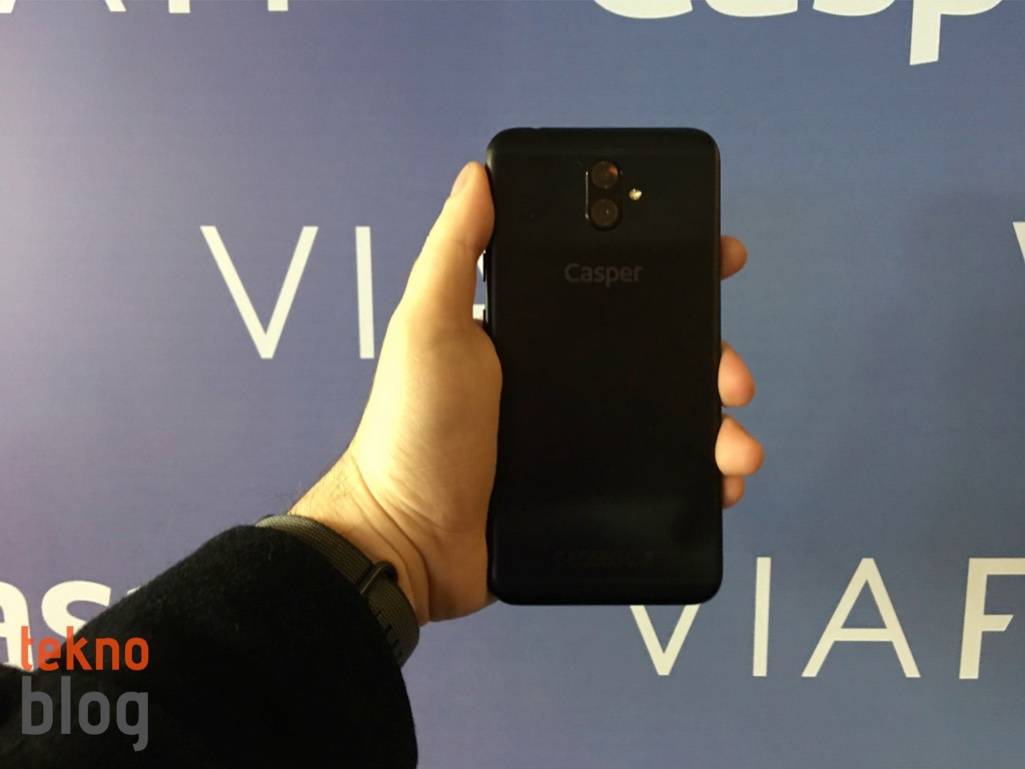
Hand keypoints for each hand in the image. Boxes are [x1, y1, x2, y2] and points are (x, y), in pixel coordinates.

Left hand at [289, 161, 762, 624]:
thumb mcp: (427, 327)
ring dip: (717, 422)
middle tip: (734, 377)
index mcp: (535, 332)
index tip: (717, 258)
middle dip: (711, 355)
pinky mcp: (592, 486)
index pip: (612, 286)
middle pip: (658, 352)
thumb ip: (453, 251)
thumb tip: (477, 175)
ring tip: (737, 443)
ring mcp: (582, 434)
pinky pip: (660, 471)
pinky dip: (700, 473)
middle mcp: (565, 378)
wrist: (411, 541)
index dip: (669, 269)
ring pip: (670, 415)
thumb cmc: (412, 427)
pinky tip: (723, 479)